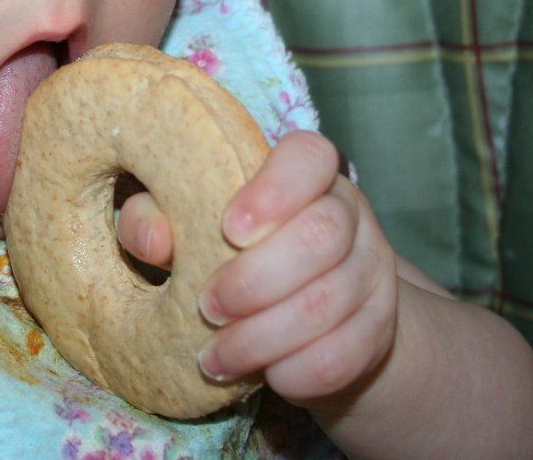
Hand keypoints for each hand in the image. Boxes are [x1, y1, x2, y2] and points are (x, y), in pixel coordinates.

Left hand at [117, 131, 397, 404]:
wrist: (316, 318)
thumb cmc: (236, 255)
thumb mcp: (193, 228)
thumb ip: (160, 219)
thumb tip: (152, 238)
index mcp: (307, 174)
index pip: (310, 156)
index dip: (274, 189)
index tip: (230, 227)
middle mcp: (349, 214)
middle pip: (321, 236)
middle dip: (254, 280)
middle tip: (207, 307)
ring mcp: (372, 272)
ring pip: (327, 303)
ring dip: (262, 338)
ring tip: (215, 358)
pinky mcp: (380, 329)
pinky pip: (344, 355)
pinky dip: (297, 372)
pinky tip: (264, 378)